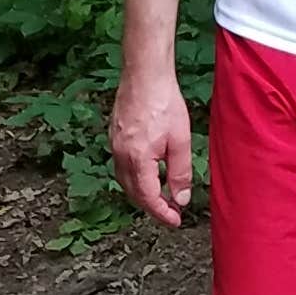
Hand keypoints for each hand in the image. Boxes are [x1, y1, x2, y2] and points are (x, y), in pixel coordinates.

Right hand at [111, 66, 194, 227]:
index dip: (162, 213)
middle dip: (152, 206)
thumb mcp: (180, 141)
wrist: (144, 74)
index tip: (175, 220)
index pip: (147, 197)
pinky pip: (122, 166)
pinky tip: (148, 173)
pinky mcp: (114, 136)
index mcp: (137, 159)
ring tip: (162, 196)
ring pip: (126, 180)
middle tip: (171, 212)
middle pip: (133, 193)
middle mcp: (120, 155)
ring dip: (143, 193)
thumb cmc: (163, 102)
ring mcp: (114, 145)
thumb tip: (181, 198)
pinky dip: (135, 177)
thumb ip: (180, 173)